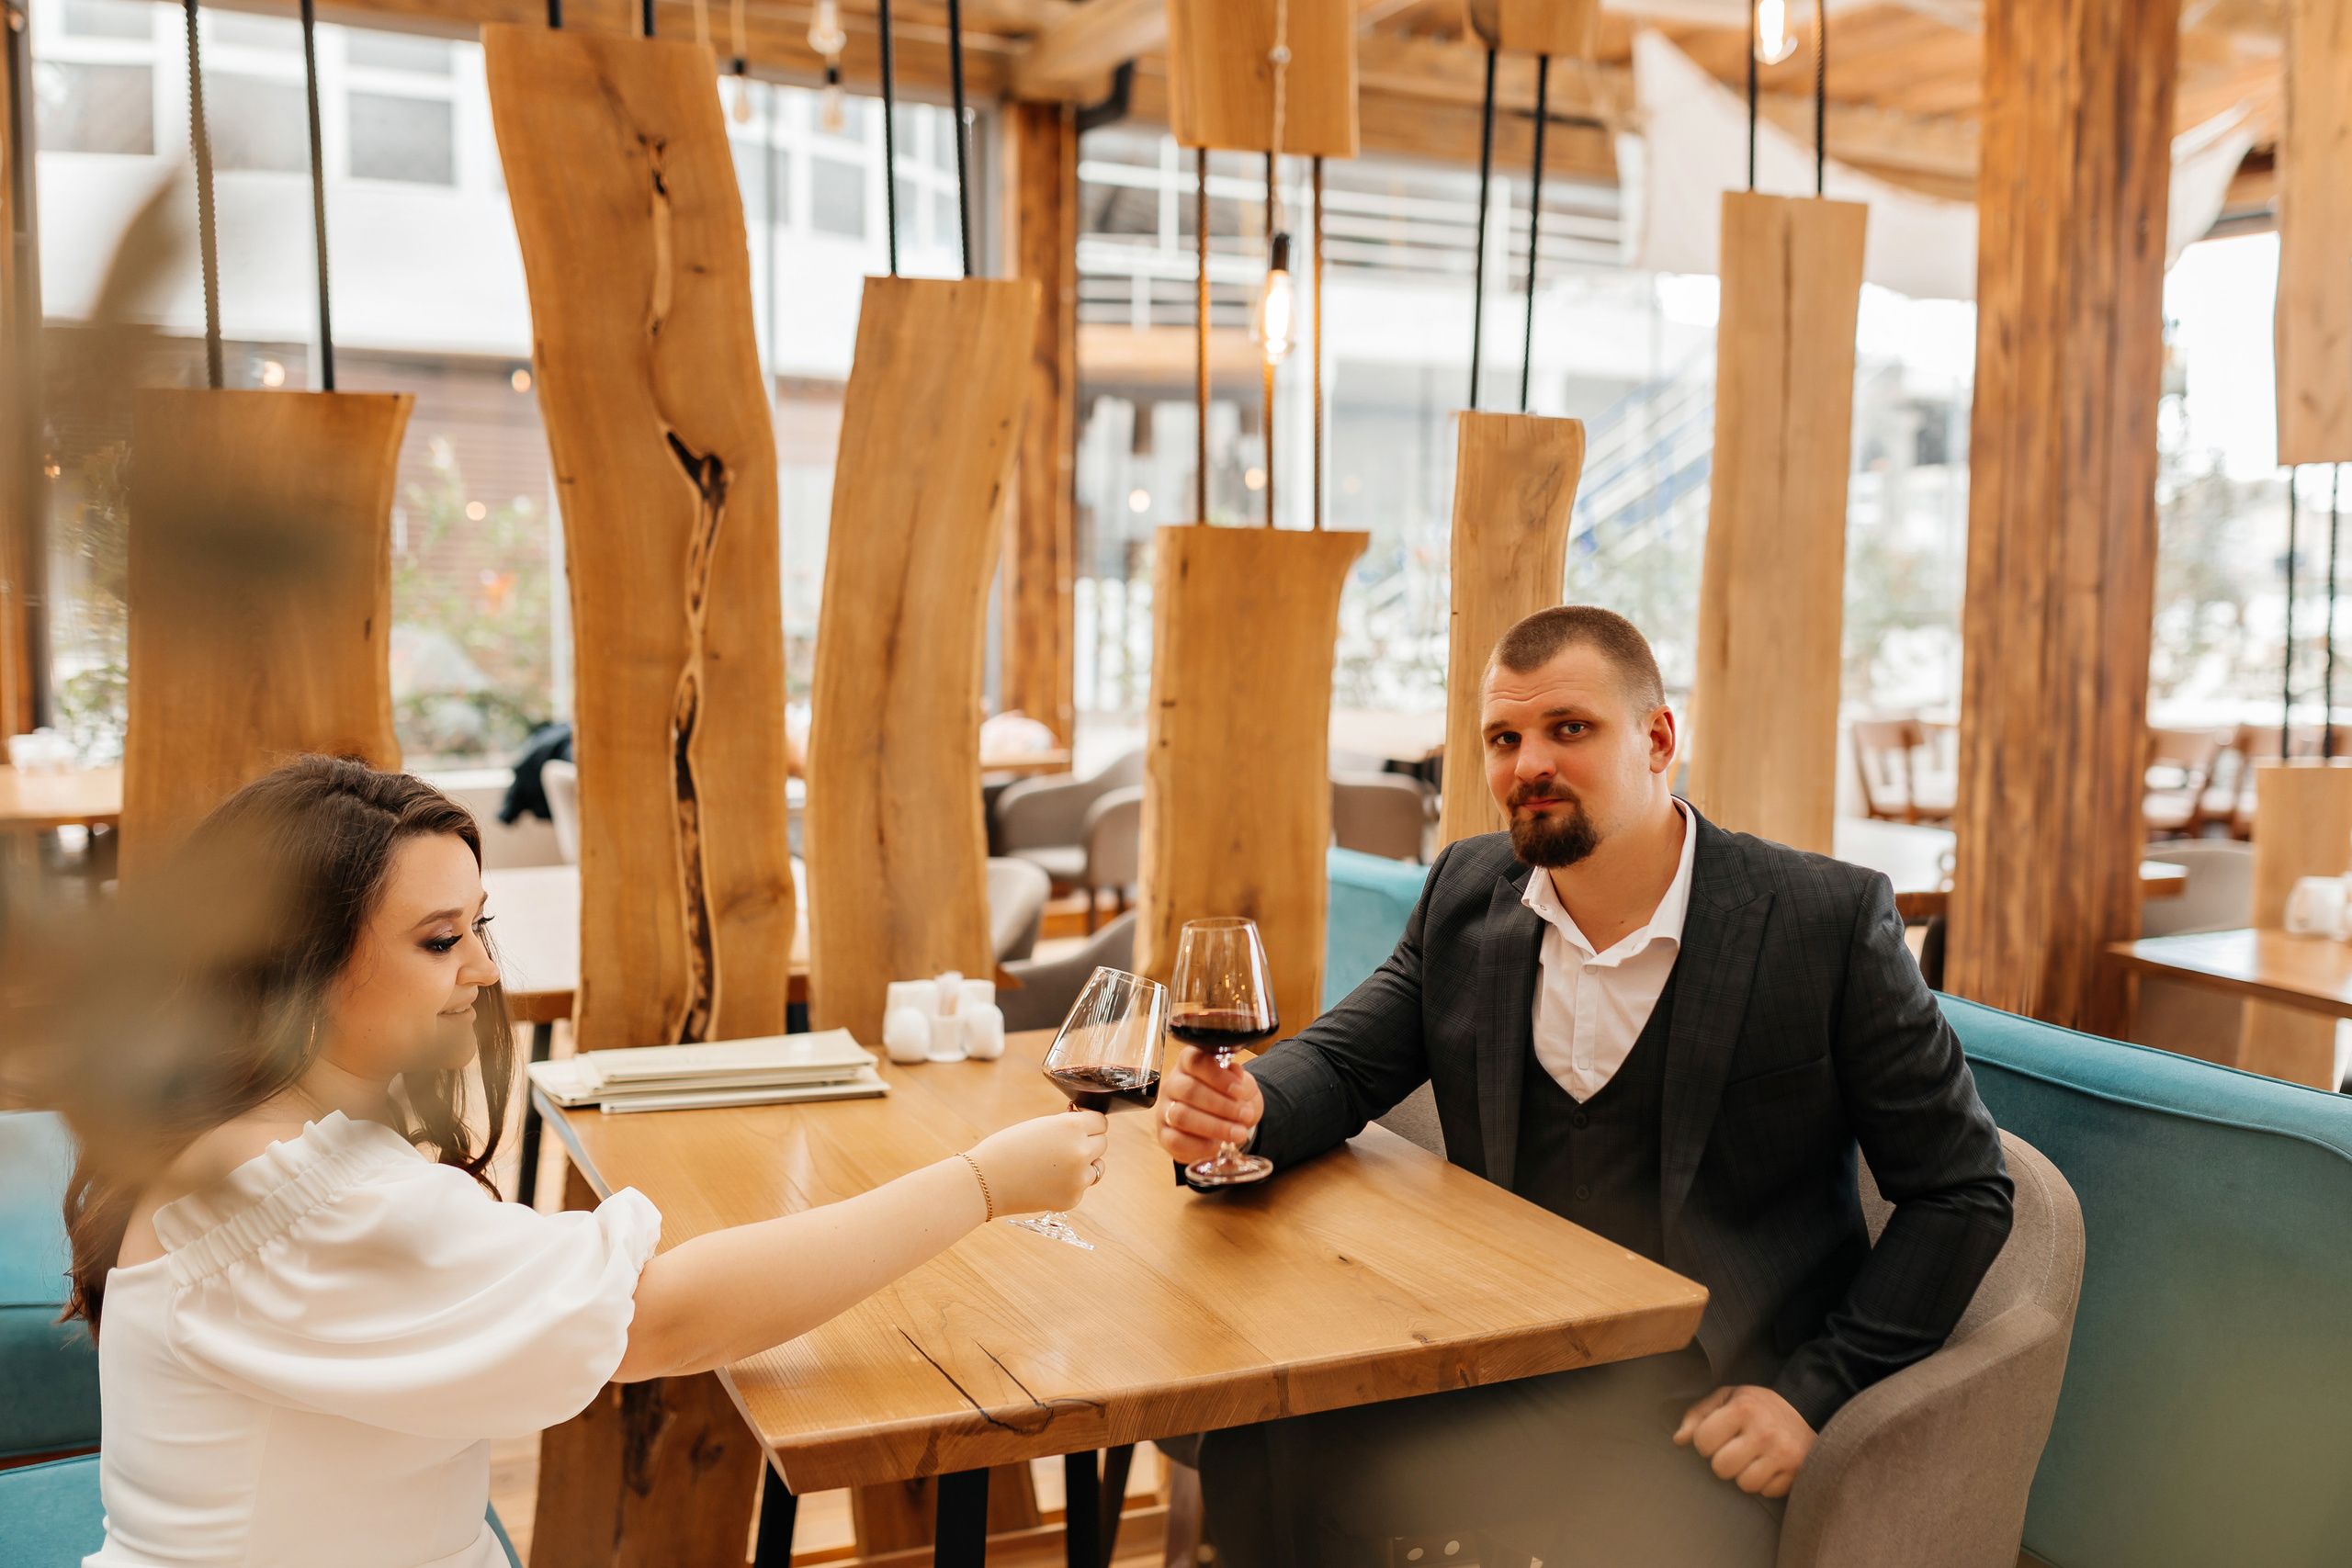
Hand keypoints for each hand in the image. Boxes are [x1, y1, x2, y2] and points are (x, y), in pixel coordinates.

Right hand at [967, 1110, 1108, 1216]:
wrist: (986, 1182)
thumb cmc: (1007, 1148)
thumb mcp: (1040, 1126)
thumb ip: (1066, 1127)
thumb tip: (1086, 1128)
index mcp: (1072, 1127)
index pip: (1100, 1122)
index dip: (1089, 1123)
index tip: (1081, 1127)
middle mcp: (1081, 1151)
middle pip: (1102, 1143)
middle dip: (1088, 1143)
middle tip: (1065, 1147)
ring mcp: (1079, 1178)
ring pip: (1097, 1167)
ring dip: (1085, 1165)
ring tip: (1058, 1166)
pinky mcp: (1073, 1199)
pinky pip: (1081, 1187)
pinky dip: (1069, 1185)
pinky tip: (1046, 1182)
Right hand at [1154, 1046, 1263, 1163]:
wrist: (1227, 1124)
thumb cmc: (1230, 1099)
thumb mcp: (1242, 1086)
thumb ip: (1240, 1080)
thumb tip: (1235, 1075)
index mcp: (1189, 1064)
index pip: (1194, 1061)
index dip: (1217, 1075)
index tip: (1238, 1090)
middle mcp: (1173, 1084)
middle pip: (1188, 1090)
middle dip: (1221, 1105)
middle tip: (1245, 1115)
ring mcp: (1165, 1109)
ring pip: (1181, 1116)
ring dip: (1214, 1126)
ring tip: (1238, 1133)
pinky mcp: (1164, 1135)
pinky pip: (1176, 1141)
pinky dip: (1201, 1145)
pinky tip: (1218, 1145)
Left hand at [1672, 1385, 1814, 1498]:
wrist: (1804, 1408)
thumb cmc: (1755, 1405)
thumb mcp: (1726, 1398)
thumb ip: (1698, 1416)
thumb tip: (1679, 1440)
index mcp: (1743, 1409)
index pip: (1703, 1441)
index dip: (1704, 1441)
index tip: (1716, 1436)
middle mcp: (1764, 1431)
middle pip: (1721, 1468)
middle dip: (1722, 1462)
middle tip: (1733, 1450)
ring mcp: (1783, 1454)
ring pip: (1745, 1485)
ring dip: (1743, 1475)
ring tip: (1751, 1458)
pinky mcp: (1797, 1472)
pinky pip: (1767, 1492)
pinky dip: (1765, 1483)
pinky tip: (1768, 1466)